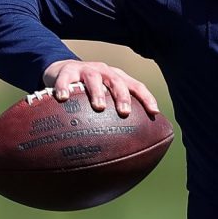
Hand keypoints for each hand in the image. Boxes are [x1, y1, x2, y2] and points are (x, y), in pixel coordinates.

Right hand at [42, 59, 159, 117]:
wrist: (63, 69)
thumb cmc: (88, 89)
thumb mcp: (104, 96)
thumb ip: (113, 115)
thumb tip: (124, 149)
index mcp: (117, 78)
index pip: (136, 86)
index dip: (147, 98)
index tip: (155, 112)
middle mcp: (104, 72)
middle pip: (117, 81)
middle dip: (122, 96)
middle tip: (124, 112)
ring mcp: (86, 69)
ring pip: (93, 78)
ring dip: (98, 92)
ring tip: (99, 107)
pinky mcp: (67, 70)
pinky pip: (65, 79)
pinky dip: (64, 87)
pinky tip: (62, 98)